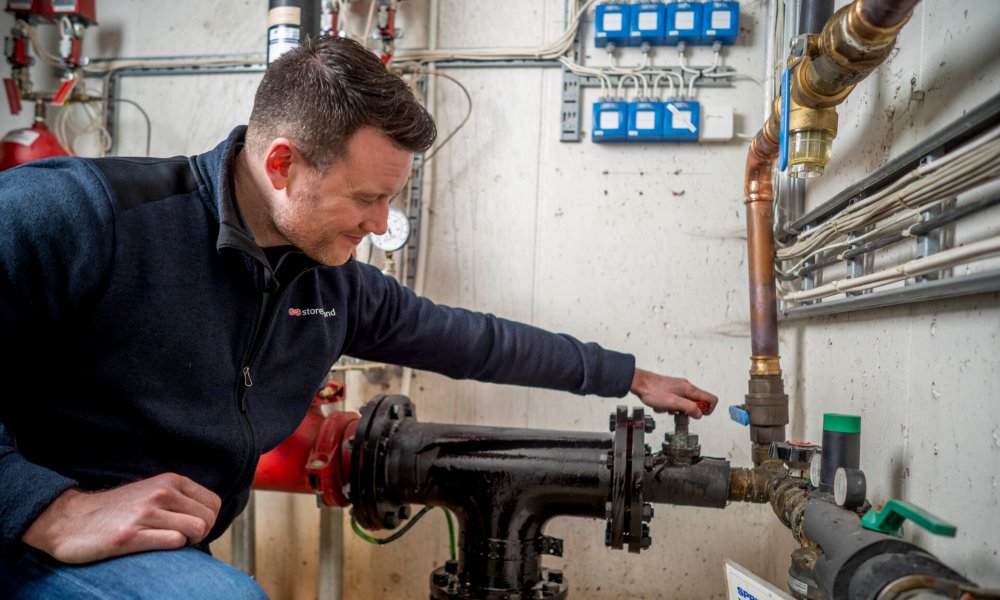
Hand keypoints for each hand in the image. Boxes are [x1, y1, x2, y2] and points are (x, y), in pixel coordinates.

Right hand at [22, 472, 220, 563]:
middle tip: (179, 538)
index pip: (213, 503)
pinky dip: (172, 548)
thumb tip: (210, 515)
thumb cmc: (118, 511)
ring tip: (167, 542)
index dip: (208, 520)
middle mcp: (161, 492)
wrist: (70, 520)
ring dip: (188, 542)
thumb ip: (180, 498)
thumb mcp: (153, 492)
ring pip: (196, 529)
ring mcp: (146, 513)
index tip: (190, 528)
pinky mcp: (130, 536)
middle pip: (208, 519)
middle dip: (200, 534)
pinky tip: (154, 547)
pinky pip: (174, 542)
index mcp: (170, 480)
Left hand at [630, 367, 717, 417]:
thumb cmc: (653, 391)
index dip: (707, 410)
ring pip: (686, 403)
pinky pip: (676, 402)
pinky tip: (661, 405)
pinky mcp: (671, 390)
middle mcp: (686, 387)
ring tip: (666, 408)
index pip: (711, 399)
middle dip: (689, 411)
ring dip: (677, 410)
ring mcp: (679, 388)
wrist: (639, 383)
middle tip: (677, 412)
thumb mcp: (673, 402)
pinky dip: (669, 406)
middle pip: (699, 402)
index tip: (696, 415)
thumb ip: (688, 408)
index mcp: (690, 389)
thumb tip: (699, 414)